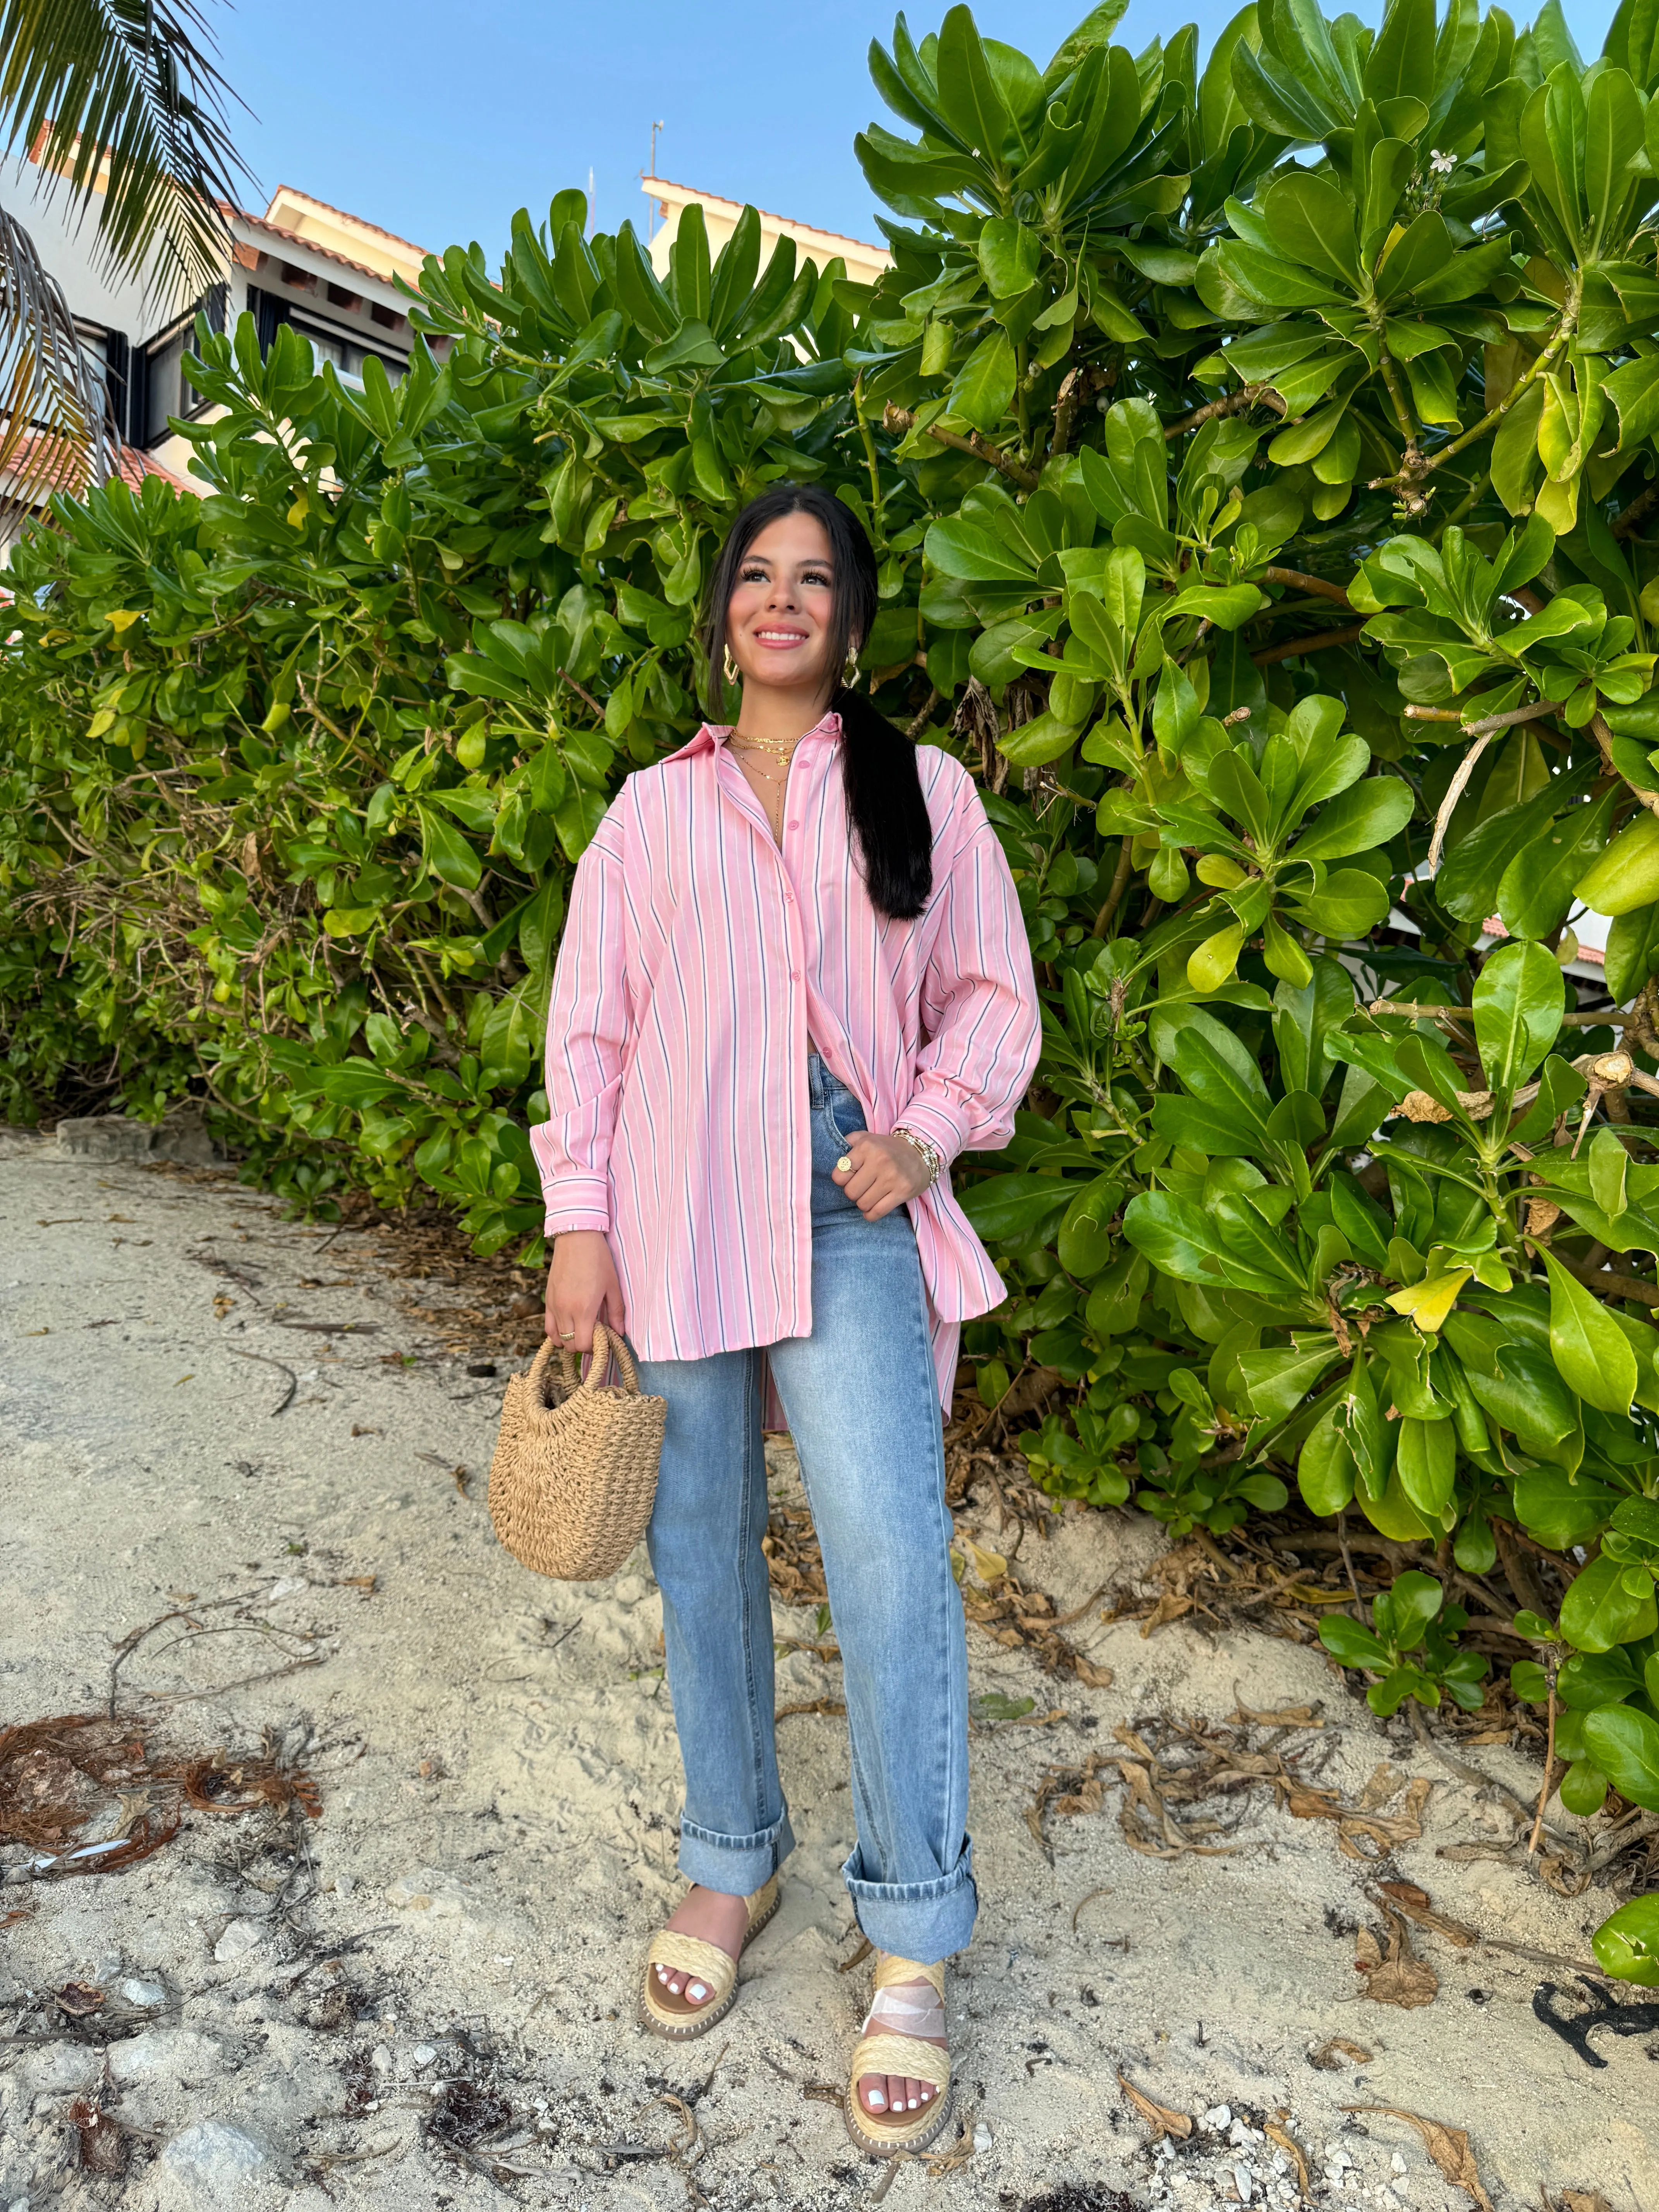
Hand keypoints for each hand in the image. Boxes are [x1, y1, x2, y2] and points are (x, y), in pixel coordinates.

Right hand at [545, 1230, 626, 1352]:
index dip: (594, 1347)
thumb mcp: (613, 1286)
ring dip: (569, 1340)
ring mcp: (553, 1305)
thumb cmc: (598, 1259)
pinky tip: (569, 1325)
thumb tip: (620, 1333)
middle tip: (595, 1334)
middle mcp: (565, 1310)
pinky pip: (547, 1326)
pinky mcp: (547, 1299)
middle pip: (569, 1346)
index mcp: (583, 1309)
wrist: (576, 1237)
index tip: (603, 1339)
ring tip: (582, 1330)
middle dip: (583, 1345)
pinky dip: (557, 1332)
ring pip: (557, 1339)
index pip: (583, 1345)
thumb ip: (616, 1312)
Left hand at [831, 1130, 933, 1220]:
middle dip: (853, 1192)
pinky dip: (871, 1214)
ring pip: (863, 1204)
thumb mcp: (867, 1138)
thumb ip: (848, 1143)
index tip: (850, 1177)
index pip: (839, 1175)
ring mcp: (892, 1178)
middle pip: (850, 1192)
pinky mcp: (903, 1191)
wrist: (921, 1152)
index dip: (842, 1179)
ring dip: (864, 1203)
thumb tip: (836, 1158)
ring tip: (870, 1195)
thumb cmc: (888, 1148)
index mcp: (866, 1147)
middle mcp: (879, 1161)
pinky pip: (877, 1212)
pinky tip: (872, 1208)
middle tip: (861, 1187)